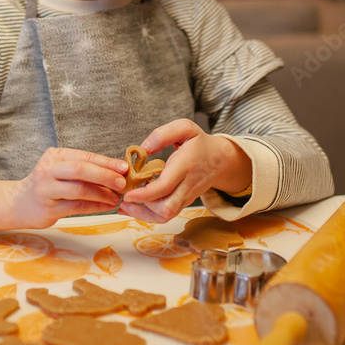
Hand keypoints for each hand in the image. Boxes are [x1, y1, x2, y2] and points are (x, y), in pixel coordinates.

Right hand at [0, 148, 127, 231]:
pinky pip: (77, 207)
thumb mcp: (60, 170)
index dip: (106, 162)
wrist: (19, 203)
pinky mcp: (48, 208)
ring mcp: (46, 189)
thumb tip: (117, 171)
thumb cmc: (47, 185)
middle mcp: (48, 170)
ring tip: (116, 197)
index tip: (124, 167)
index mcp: (55, 156)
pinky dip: (95, 206)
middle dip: (105, 176)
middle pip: (81, 169)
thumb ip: (83, 169)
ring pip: (79, 190)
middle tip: (123, 183)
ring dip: (102, 194)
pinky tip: (106, 206)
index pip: (85, 156)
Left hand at [119, 120, 251, 223]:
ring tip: (125, 206)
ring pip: (166, 216)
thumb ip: (162, 135)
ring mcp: (187, 196)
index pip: (165, 187)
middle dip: (142, 209)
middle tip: (123, 200)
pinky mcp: (184, 202)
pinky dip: (150, 214)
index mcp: (185, 166)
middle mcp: (187, 185)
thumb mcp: (185, 128)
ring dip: (144, 215)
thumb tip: (143, 149)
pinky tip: (136, 206)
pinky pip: (167, 214)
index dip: (144, 194)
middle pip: (166, 209)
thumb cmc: (200, 143)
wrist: (220, 159)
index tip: (127, 194)